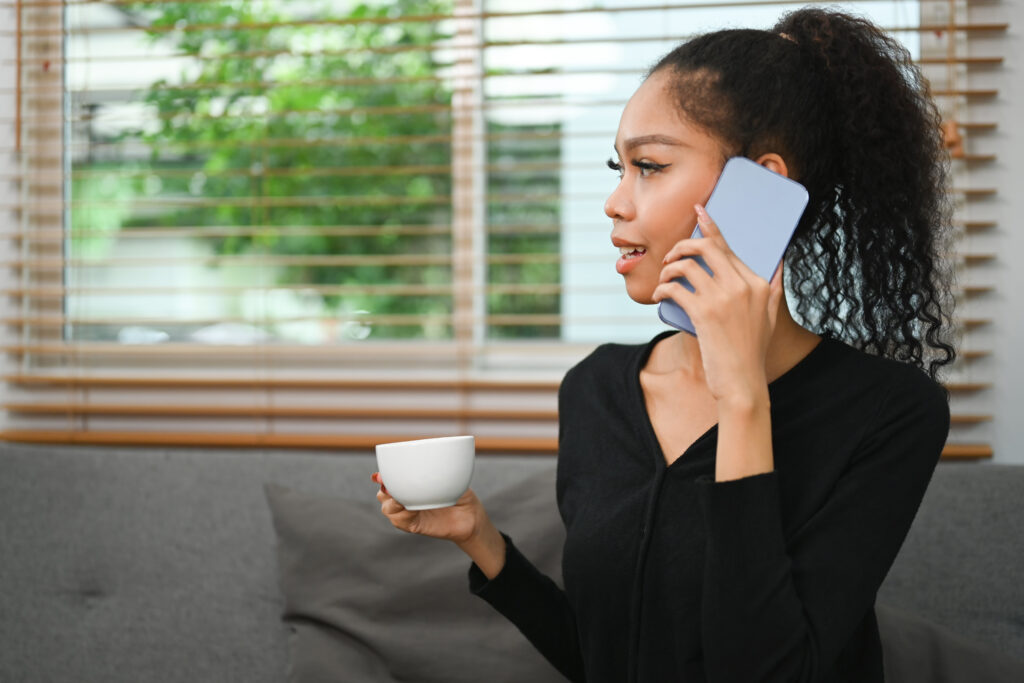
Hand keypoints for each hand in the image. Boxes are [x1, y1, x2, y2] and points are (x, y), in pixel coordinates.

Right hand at [372, 472, 483, 544]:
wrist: (471, 517)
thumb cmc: (461, 493)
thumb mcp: (452, 476)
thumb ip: (441, 468)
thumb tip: (435, 456)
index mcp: (411, 484)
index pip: (388, 479)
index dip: (380, 477)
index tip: (378, 476)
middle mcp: (407, 498)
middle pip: (383, 494)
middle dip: (383, 489)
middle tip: (389, 486)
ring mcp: (409, 512)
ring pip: (387, 508)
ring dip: (390, 503)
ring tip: (400, 499)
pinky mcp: (414, 526)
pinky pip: (400, 522)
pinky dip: (401, 515)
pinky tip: (409, 510)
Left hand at [652, 204, 785, 402]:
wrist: (743, 382)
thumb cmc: (751, 352)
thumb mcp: (771, 317)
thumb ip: (775, 288)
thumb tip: (780, 263)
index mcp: (760, 283)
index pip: (728, 248)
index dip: (710, 227)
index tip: (699, 210)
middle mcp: (743, 286)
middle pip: (706, 248)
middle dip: (683, 246)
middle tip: (671, 256)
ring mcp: (724, 298)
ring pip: (687, 265)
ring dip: (670, 268)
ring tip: (665, 279)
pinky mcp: (705, 313)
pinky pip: (676, 288)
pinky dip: (664, 288)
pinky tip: (661, 294)